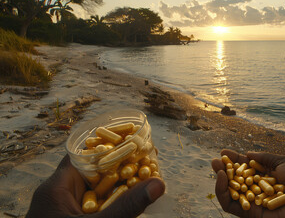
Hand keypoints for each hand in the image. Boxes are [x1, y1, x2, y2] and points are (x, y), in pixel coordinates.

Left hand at [26, 155, 164, 217]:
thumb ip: (126, 207)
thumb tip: (159, 184)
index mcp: (57, 187)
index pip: (82, 154)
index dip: (107, 146)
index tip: (133, 143)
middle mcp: (60, 194)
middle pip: (92, 171)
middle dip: (119, 167)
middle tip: (146, 162)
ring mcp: (66, 210)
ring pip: (96, 190)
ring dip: (118, 187)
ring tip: (144, 177)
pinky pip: (95, 206)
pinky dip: (111, 204)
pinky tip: (129, 203)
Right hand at [212, 149, 284, 217]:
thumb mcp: (284, 162)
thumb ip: (265, 158)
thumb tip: (248, 153)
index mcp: (266, 178)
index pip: (246, 169)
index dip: (234, 161)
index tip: (224, 152)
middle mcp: (258, 191)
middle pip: (235, 181)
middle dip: (224, 170)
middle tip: (216, 160)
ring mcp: (254, 203)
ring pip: (230, 194)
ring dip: (220, 181)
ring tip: (218, 168)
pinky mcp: (251, 215)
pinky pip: (231, 206)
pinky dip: (224, 193)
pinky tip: (224, 178)